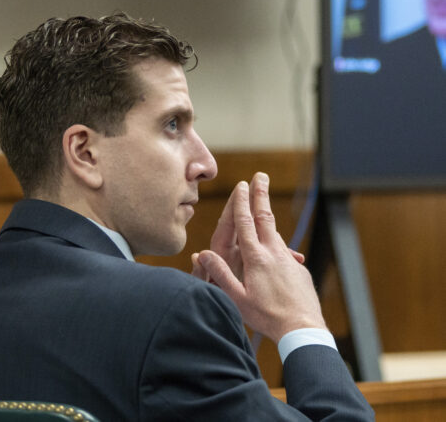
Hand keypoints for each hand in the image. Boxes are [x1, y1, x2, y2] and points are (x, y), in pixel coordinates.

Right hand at [193, 172, 326, 342]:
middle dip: (261, 194)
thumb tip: (201, 253)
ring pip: (276, 230)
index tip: (241, 185)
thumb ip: (220, 274)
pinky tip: (275, 244)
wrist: (302, 328)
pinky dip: (277, 240)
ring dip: (268, 211)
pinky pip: (284, 250)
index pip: (246, 223)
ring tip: (265, 199)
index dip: (242, 202)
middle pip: (265, 217)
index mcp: (255, 258)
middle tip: (261, 176)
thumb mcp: (237, 298)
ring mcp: (287, 259)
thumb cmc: (266, 316)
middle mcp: (273, 253)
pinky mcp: (298, 269)